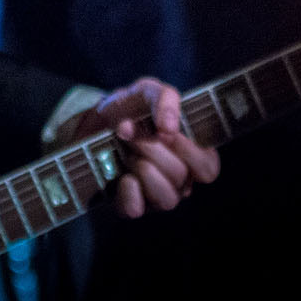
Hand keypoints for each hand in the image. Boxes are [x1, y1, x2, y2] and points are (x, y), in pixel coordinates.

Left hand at [63, 78, 220, 218]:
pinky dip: (128, 192)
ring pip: (167, 198)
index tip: (163, 130)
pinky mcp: (131, 206)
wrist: (92, 122)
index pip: (208, 168)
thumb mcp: (148, 91)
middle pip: (181, 176)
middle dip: (153, 149)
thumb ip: (165, 98)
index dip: (188, 150)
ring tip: (125, 151)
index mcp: (192, 154)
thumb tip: (169, 128)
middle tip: (131, 132)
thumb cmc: (131, 107)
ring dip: (141, 167)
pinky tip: (122, 175)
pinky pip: (136, 210)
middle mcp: (180, 179)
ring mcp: (156, 196)